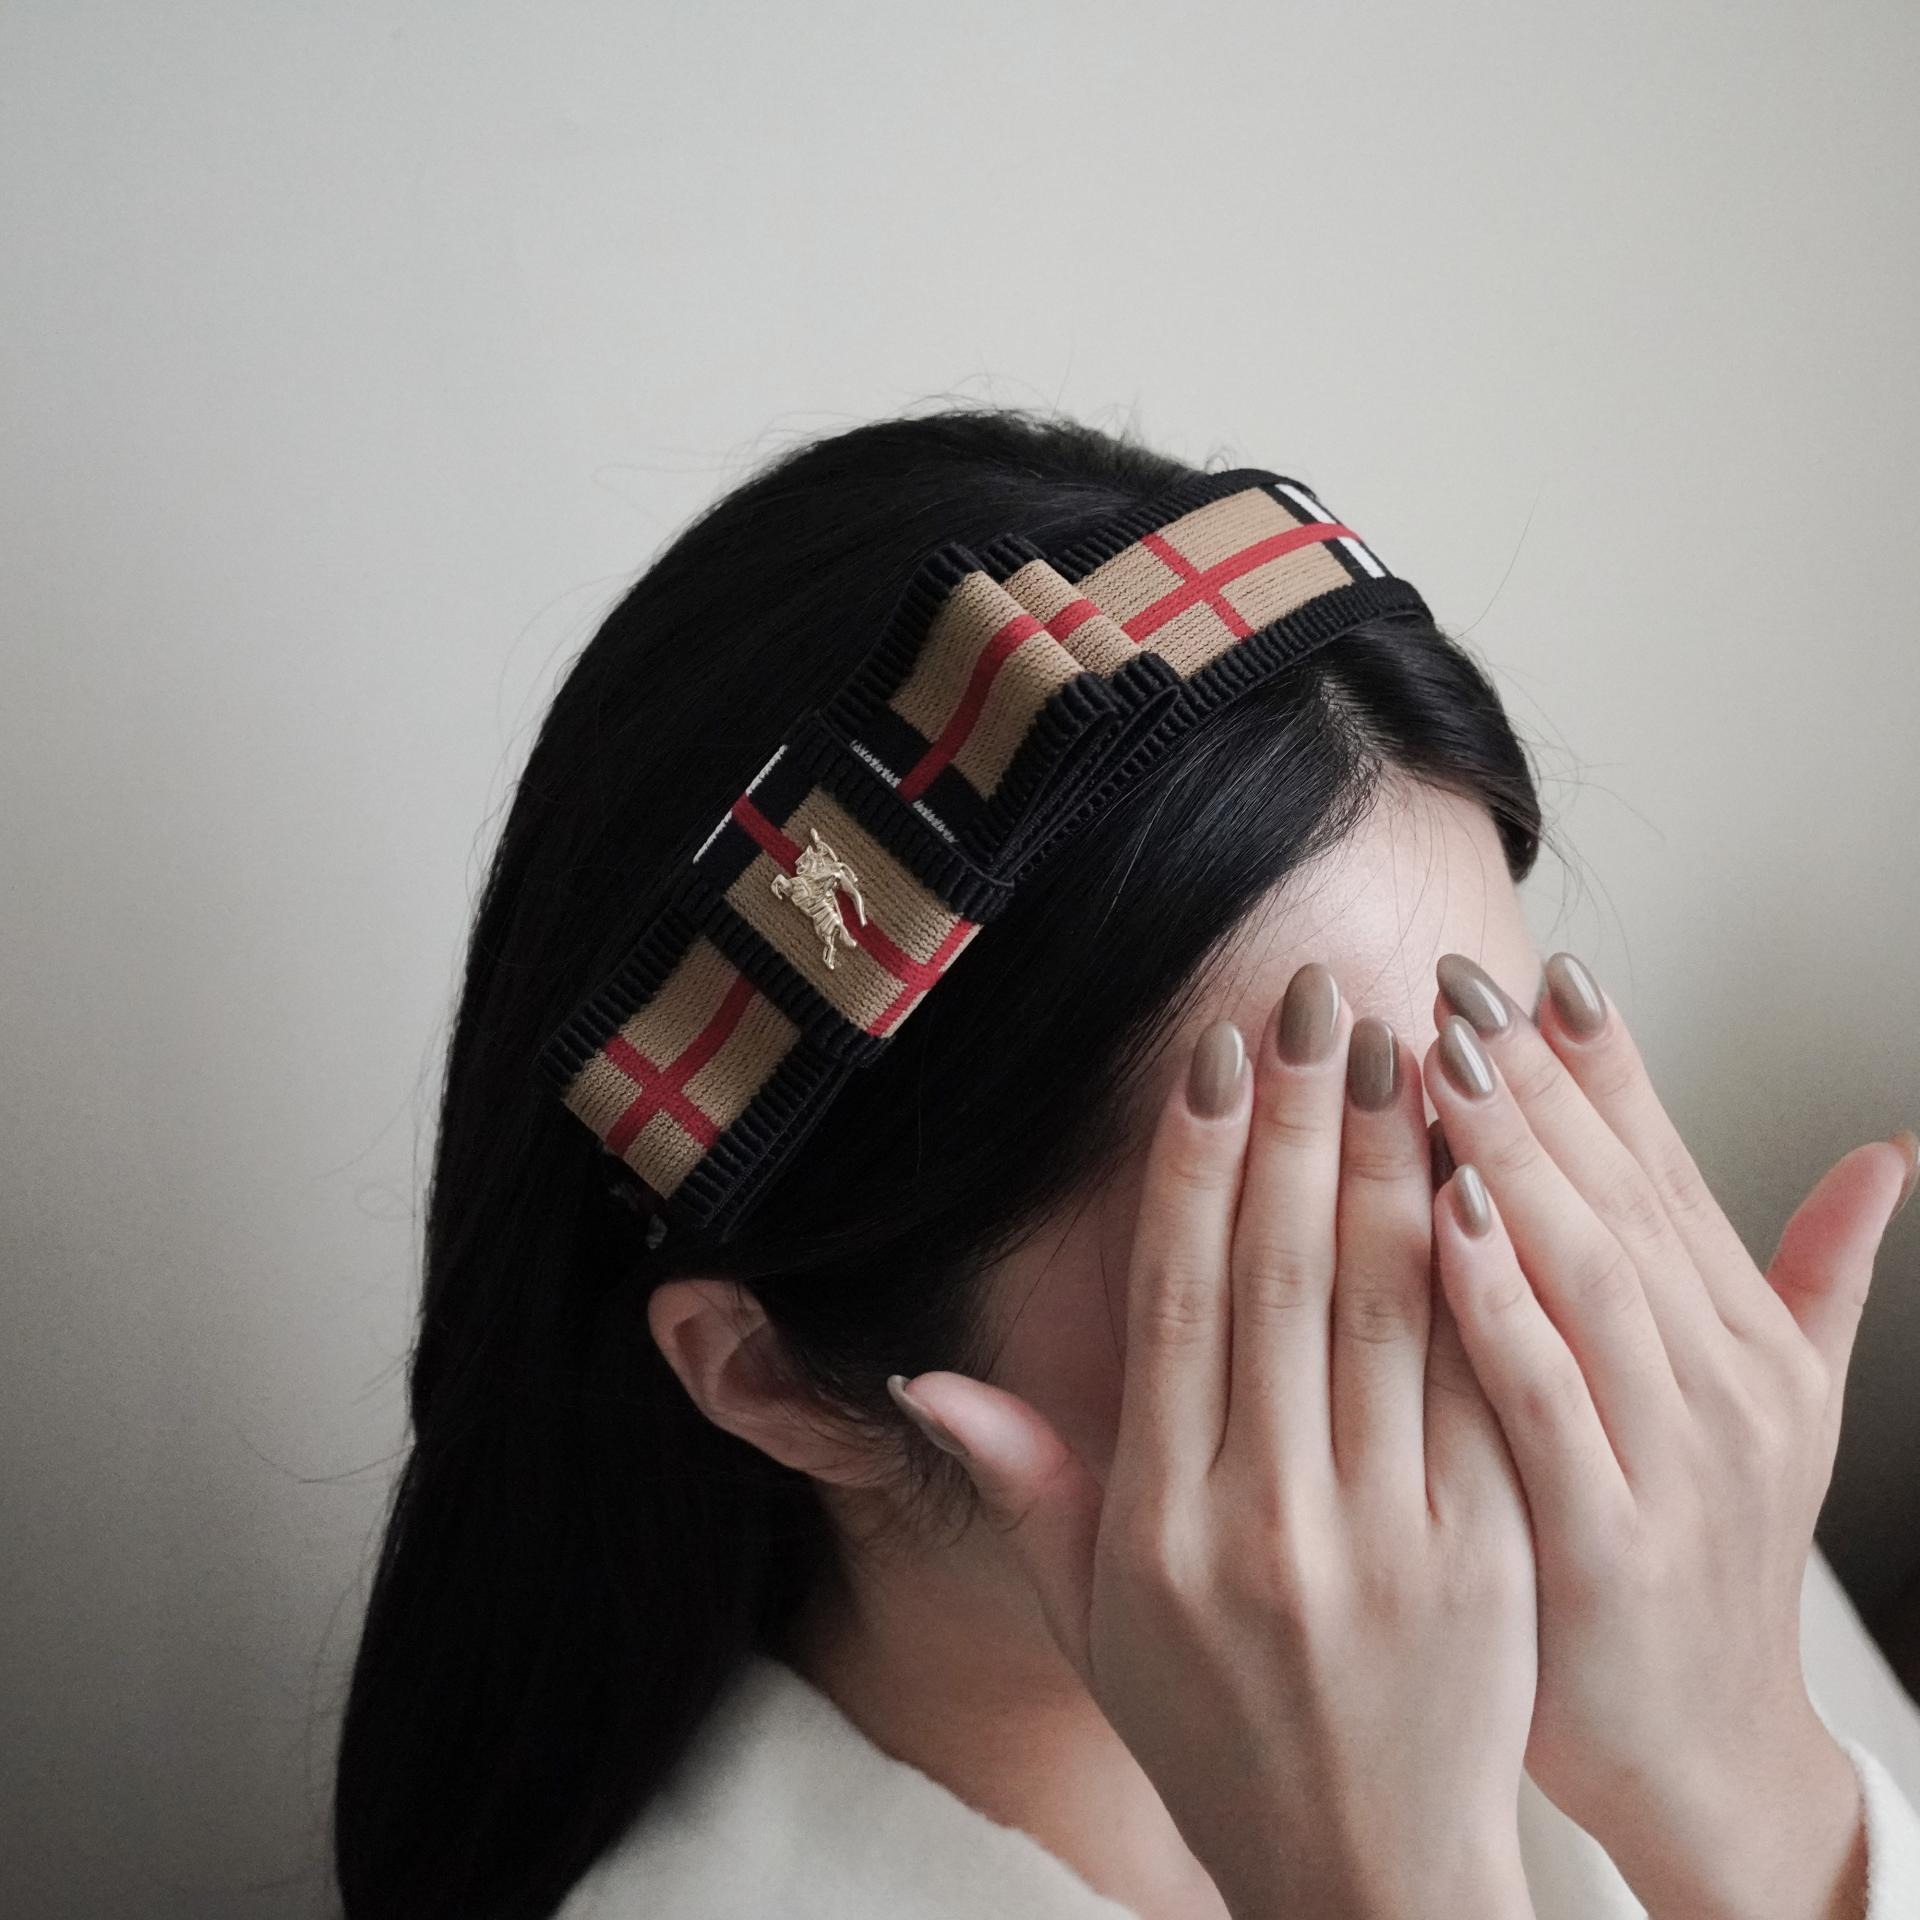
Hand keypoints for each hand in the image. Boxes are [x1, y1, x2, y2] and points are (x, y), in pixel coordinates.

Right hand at [889, 965, 1538, 1919]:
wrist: (1365, 1879)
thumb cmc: (1213, 1739)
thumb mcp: (1090, 1622)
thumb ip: (1023, 1487)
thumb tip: (926, 1374)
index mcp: (1159, 1524)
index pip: (1175, 1299)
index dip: (1194, 1164)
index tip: (1216, 1054)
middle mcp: (1265, 1521)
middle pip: (1281, 1275)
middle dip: (1302, 1120)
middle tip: (1320, 997)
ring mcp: (1384, 1542)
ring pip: (1387, 1313)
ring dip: (1398, 1165)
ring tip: (1409, 1045)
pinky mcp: (1487, 1559)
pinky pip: (1476, 1389)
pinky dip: (1478, 1275)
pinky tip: (1485, 1176)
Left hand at [1422, 950, 1914, 1919]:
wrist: (1700, 1751)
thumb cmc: (1700, 1552)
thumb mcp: (1783, 1408)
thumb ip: (1817, 1277)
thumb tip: (1887, 1154)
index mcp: (1745, 1342)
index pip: (1670, 1169)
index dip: (1607, 1063)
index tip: (1540, 967)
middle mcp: (1725, 1387)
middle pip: (1622, 1198)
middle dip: (1542, 1081)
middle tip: (1462, 979)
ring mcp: (1674, 1465)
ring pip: (1592, 1274)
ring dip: (1517, 1157)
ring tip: (1444, 1057)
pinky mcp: (1607, 1543)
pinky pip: (1545, 1398)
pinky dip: (1501, 1301)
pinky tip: (1442, 1215)